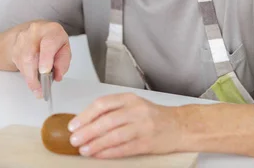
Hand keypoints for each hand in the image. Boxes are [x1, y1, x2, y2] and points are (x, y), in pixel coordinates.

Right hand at [10, 20, 70, 97]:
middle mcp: (35, 32)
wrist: (35, 33)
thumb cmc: (52, 41)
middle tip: (39, 90)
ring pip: (23, 62)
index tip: (45, 73)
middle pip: (30, 55)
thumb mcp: (64, 48)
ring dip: (29, 77)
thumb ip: (63, 62)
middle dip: (34, 76)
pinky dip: (26, 74)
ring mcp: (22, 38)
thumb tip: (57, 75)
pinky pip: (19, 65)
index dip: (46, 60)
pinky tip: (32, 76)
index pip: (48, 44)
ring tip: (37, 87)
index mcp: (51, 30)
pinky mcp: (14, 47)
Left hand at [67, 93, 182, 158]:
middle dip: (87, 131)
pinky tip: (99, 154)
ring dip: (96, 144)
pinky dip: (108, 153)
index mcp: (130, 99)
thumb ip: (113, 111)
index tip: (74, 125)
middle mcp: (136, 110)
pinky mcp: (147, 143)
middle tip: (74, 139)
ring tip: (84, 149)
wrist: (179, 126)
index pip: (102, 104)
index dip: (85, 115)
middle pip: (106, 120)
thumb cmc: (154, 116)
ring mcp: (143, 127)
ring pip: (114, 135)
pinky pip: (123, 148)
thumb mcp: (134, 105)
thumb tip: (86, 122)